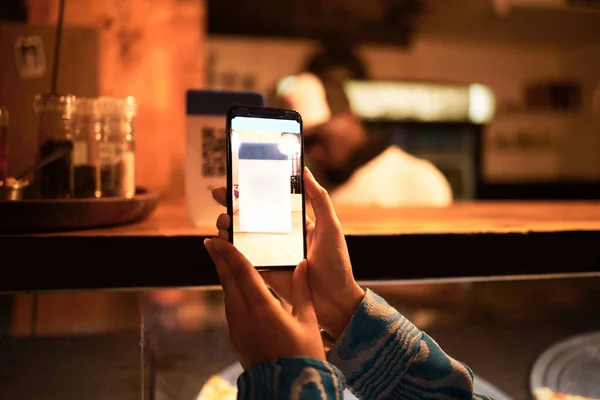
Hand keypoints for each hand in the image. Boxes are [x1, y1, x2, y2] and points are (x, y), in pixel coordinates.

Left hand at [204, 237, 324, 368]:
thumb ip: (302, 291)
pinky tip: (235, 291)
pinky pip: (230, 310)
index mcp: (262, 309)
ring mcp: (237, 330)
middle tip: (212, 242)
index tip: (218, 240)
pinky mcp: (237, 340)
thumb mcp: (307, 321)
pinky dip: (230, 294)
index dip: (230, 253)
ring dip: (224, 277)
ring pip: (227, 296)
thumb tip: (302, 265)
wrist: (288, 389)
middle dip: (219, 260)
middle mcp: (244, 318)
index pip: (242, 273)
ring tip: (223, 262)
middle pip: (227, 282)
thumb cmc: (303, 356)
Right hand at [211, 167, 364, 338]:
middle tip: (219, 195)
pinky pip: (242, 259)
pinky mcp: (264, 271)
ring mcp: (269, 254)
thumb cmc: (336, 263)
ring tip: (222, 221)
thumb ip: (319, 199)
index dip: (252, 192)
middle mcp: (278, 236)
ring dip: (227, 226)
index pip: (268, 202)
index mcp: (293, 223)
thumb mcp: (330, 226)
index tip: (235, 180)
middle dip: (231, 205)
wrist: (334, 301)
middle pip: (249, 217)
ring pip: (241, 236)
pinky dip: (228, 250)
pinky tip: (220, 242)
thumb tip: (306, 171)